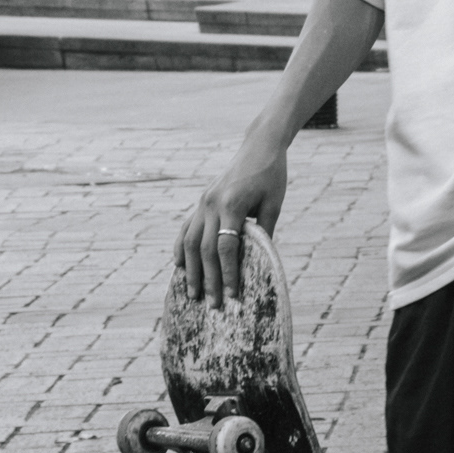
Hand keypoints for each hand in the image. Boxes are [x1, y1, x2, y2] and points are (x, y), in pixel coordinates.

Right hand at [174, 133, 287, 306]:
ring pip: (189, 242)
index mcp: (231, 205)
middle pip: (204, 250)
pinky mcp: (201, 202)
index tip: (232, 295)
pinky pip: (186, 229)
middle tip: (213, 306)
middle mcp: (211, 204)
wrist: (259, 147)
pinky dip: (180, 249)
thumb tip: (257, 264)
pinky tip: (179, 267)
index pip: (225, 247)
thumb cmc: (272, 175)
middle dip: (209, 280)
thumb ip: (263, 232)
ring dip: (190, 270)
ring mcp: (202, 203)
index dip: (228, 273)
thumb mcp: (274, 203)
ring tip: (193, 294)